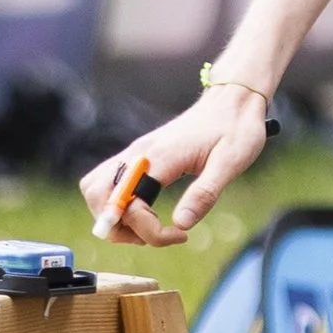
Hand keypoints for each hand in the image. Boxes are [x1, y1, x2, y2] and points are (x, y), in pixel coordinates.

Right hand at [78, 83, 270, 245]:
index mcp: (160, 157)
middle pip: (97, 196)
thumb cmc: (236, 129)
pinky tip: (145, 209)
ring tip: (147, 225)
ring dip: (112, 215)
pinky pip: (108, 179)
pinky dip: (115, 202)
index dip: (149, 231)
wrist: (233, 98)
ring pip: (95, 187)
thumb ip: (204, 195)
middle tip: (153, 233)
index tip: (180, 234)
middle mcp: (139, 152)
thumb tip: (180, 224)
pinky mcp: (139, 152)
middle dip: (118, 227)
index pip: (130, 205)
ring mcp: (136, 150)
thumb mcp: (231, 164)